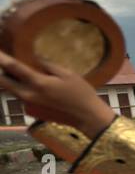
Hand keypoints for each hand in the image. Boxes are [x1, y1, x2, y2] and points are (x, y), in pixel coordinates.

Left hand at [0, 49, 115, 133]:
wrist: (87, 117)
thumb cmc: (81, 93)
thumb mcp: (68, 74)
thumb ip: (47, 64)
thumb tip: (33, 57)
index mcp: (39, 83)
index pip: (13, 66)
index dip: (1, 57)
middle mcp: (28, 94)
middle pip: (2, 80)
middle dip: (0, 70)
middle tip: (3, 62)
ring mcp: (28, 104)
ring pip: (9, 88)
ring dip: (8, 78)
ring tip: (16, 70)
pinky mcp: (30, 110)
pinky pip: (19, 95)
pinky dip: (20, 87)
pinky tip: (33, 85)